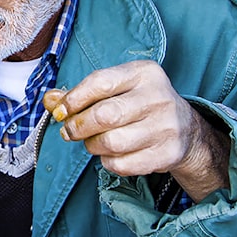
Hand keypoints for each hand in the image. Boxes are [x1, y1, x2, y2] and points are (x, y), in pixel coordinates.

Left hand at [43, 60, 228, 201]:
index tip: (60, 111)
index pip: (100, 83)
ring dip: (92, 146)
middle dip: (78, 126)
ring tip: (92, 142)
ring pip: (111, 142)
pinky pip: (122, 164)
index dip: (73, 99)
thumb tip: (50, 100)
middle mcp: (158, 97)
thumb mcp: (116, 89)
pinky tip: (111, 154)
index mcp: (144, 73)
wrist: (186, 129)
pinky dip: (108, 162)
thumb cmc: (140, 104)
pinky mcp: (167, 154)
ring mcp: (166, 126)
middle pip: (105, 115)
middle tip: (69, 131)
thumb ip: (82, 94)